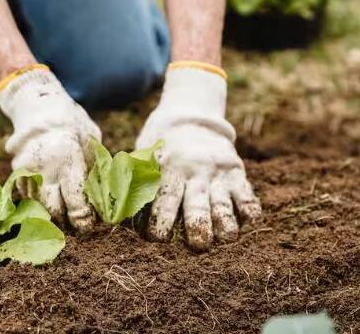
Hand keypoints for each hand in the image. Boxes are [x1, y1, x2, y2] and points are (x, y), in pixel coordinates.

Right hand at [0, 66, 100, 231]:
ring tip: (63, 213)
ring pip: (37, 206)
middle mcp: (44, 168)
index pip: (74, 201)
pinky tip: (49, 197)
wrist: (38, 105)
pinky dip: (38, 201)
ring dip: (50, 213)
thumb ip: (92, 166)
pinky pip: (27, 195)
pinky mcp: (16, 171)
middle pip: (53, 210)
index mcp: (67, 159)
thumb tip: (100, 195)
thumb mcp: (90, 139)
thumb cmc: (71, 122)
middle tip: (75, 223)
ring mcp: (26, 170)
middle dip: (65, 221)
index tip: (88, 223)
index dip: (82, 218)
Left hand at [136, 65, 260, 250]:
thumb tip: (112, 211)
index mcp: (169, 167)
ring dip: (225, 225)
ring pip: (224, 203)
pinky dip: (249, 211)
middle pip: (197, 204)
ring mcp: (218, 172)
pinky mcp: (237, 172)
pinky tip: (246, 223)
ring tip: (224, 239)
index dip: (161, 220)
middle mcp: (195, 170)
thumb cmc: (160, 145)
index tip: (157, 238)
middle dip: (198, 227)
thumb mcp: (144, 154)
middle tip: (198, 246)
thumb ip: (134, 179)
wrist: (192, 116)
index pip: (165, 196)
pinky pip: (248, 195)